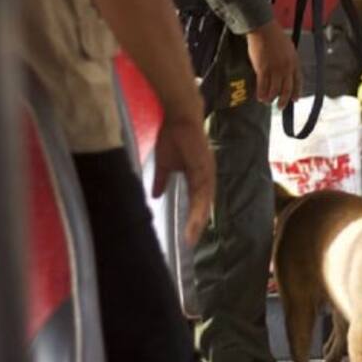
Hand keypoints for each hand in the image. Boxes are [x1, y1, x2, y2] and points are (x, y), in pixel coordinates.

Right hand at [152, 115, 215, 246]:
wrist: (179, 117)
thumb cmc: (173, 137)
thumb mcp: (164, 164)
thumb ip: (161, 180)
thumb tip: (154, 196)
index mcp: (198, 178)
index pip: (196, 203)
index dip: (193, 219)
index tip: (186, 236)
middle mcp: (205, 178)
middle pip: (202, 207)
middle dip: (196, 226)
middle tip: (189, 244)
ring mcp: (207, 173)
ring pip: (204, 203)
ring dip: (198, 221)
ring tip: (191, 237)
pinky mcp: (205, 168)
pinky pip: (203, 192)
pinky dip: (200, 206)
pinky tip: (196, 219)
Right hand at [246, 19, 300, 107]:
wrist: (264, 28)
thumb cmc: (275, 36)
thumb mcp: (289, 48)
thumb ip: (289, 60)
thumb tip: (287, 71)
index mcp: (294, 61)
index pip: (298, 81)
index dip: (296, 92)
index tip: (295, 100)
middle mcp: (286, 67)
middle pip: (287, 89)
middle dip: (283, 100)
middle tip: (280, 107)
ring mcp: (275, 69)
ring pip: (274, 90)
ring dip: (271, 98)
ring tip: (267, 102)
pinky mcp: (263, 69)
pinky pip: (263, 86)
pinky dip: (261, 93)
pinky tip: (260, 97)